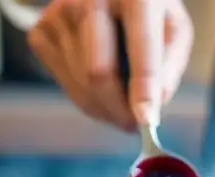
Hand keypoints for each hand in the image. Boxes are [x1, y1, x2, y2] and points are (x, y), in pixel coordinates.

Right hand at [28, 0, 193, 130]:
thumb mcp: (174, 30)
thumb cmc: (146, 12)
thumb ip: (170, 67)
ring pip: (81, 85)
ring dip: (104, 107)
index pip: (141, 46)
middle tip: (133, 126)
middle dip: (118, 110)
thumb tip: (152, 108)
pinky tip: (97, 82)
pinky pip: (64, 84)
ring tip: (120, 99)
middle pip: (99, 73)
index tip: (146, 121)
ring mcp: (60, 13)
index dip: (143, 88)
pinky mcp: (41, 30)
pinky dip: (84, 96)